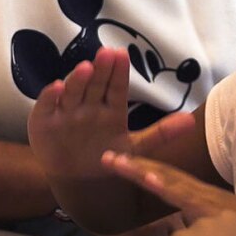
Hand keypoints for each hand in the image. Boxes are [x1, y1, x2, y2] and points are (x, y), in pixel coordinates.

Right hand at [28, 47, 194, 178]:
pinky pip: (46, 107)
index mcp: (111, 108)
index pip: (116, 87)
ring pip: (73, 92)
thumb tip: (191, 121)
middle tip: (107, 53)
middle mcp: (88, 105)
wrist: (76, 181)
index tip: (122, 55)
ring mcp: (66, 112)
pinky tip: (56, 88)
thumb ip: (161, 133)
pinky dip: (49, 97)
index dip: (119, 73)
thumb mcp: (136, 148)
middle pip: (95, 84)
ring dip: (77, 79)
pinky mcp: (44, 122)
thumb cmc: (105, 157)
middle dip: (101, 69)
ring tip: (85, 68)